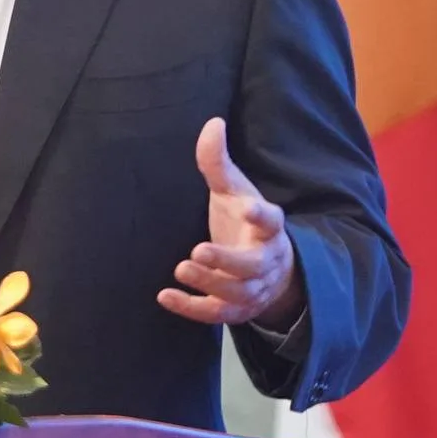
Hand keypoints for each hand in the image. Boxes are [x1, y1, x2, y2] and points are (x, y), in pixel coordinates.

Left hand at [157, 117, 304, 328]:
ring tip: (181, 269)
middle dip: (227, 262)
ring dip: (209, 284)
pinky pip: (216, 315)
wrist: (270, 270)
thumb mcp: (235, 190)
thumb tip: (213, 122)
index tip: (248, 208)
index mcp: (268, 228)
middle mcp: (265, 261)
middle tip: (197, 251)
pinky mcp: (235, 309)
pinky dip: (191, 309)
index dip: (262, 215)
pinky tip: (165, 296)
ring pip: (237, 294)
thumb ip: (219, 162)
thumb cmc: (245, 222)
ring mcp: (252, 289)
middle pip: (253, 267)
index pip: (271, 220)